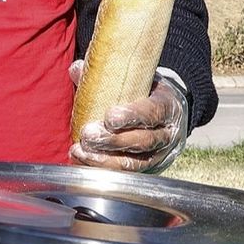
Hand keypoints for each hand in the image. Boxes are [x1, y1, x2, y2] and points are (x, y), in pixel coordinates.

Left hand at [67, 60, 188, 173]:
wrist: (168, 114)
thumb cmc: (146, 93)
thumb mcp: (136, 79)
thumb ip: (107, 75)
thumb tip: (76, 69)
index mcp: (168, 106)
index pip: (152, 112)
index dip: (131, 116)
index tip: (109, 118)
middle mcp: (168, 134)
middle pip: (142, 141)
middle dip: (112, 141)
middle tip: (87, 135)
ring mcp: (160, 155)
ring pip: (134, 163)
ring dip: (104, 160)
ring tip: (80, 151)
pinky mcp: (148, 169)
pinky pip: (126, 174)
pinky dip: (103, 170)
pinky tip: (83, 162)